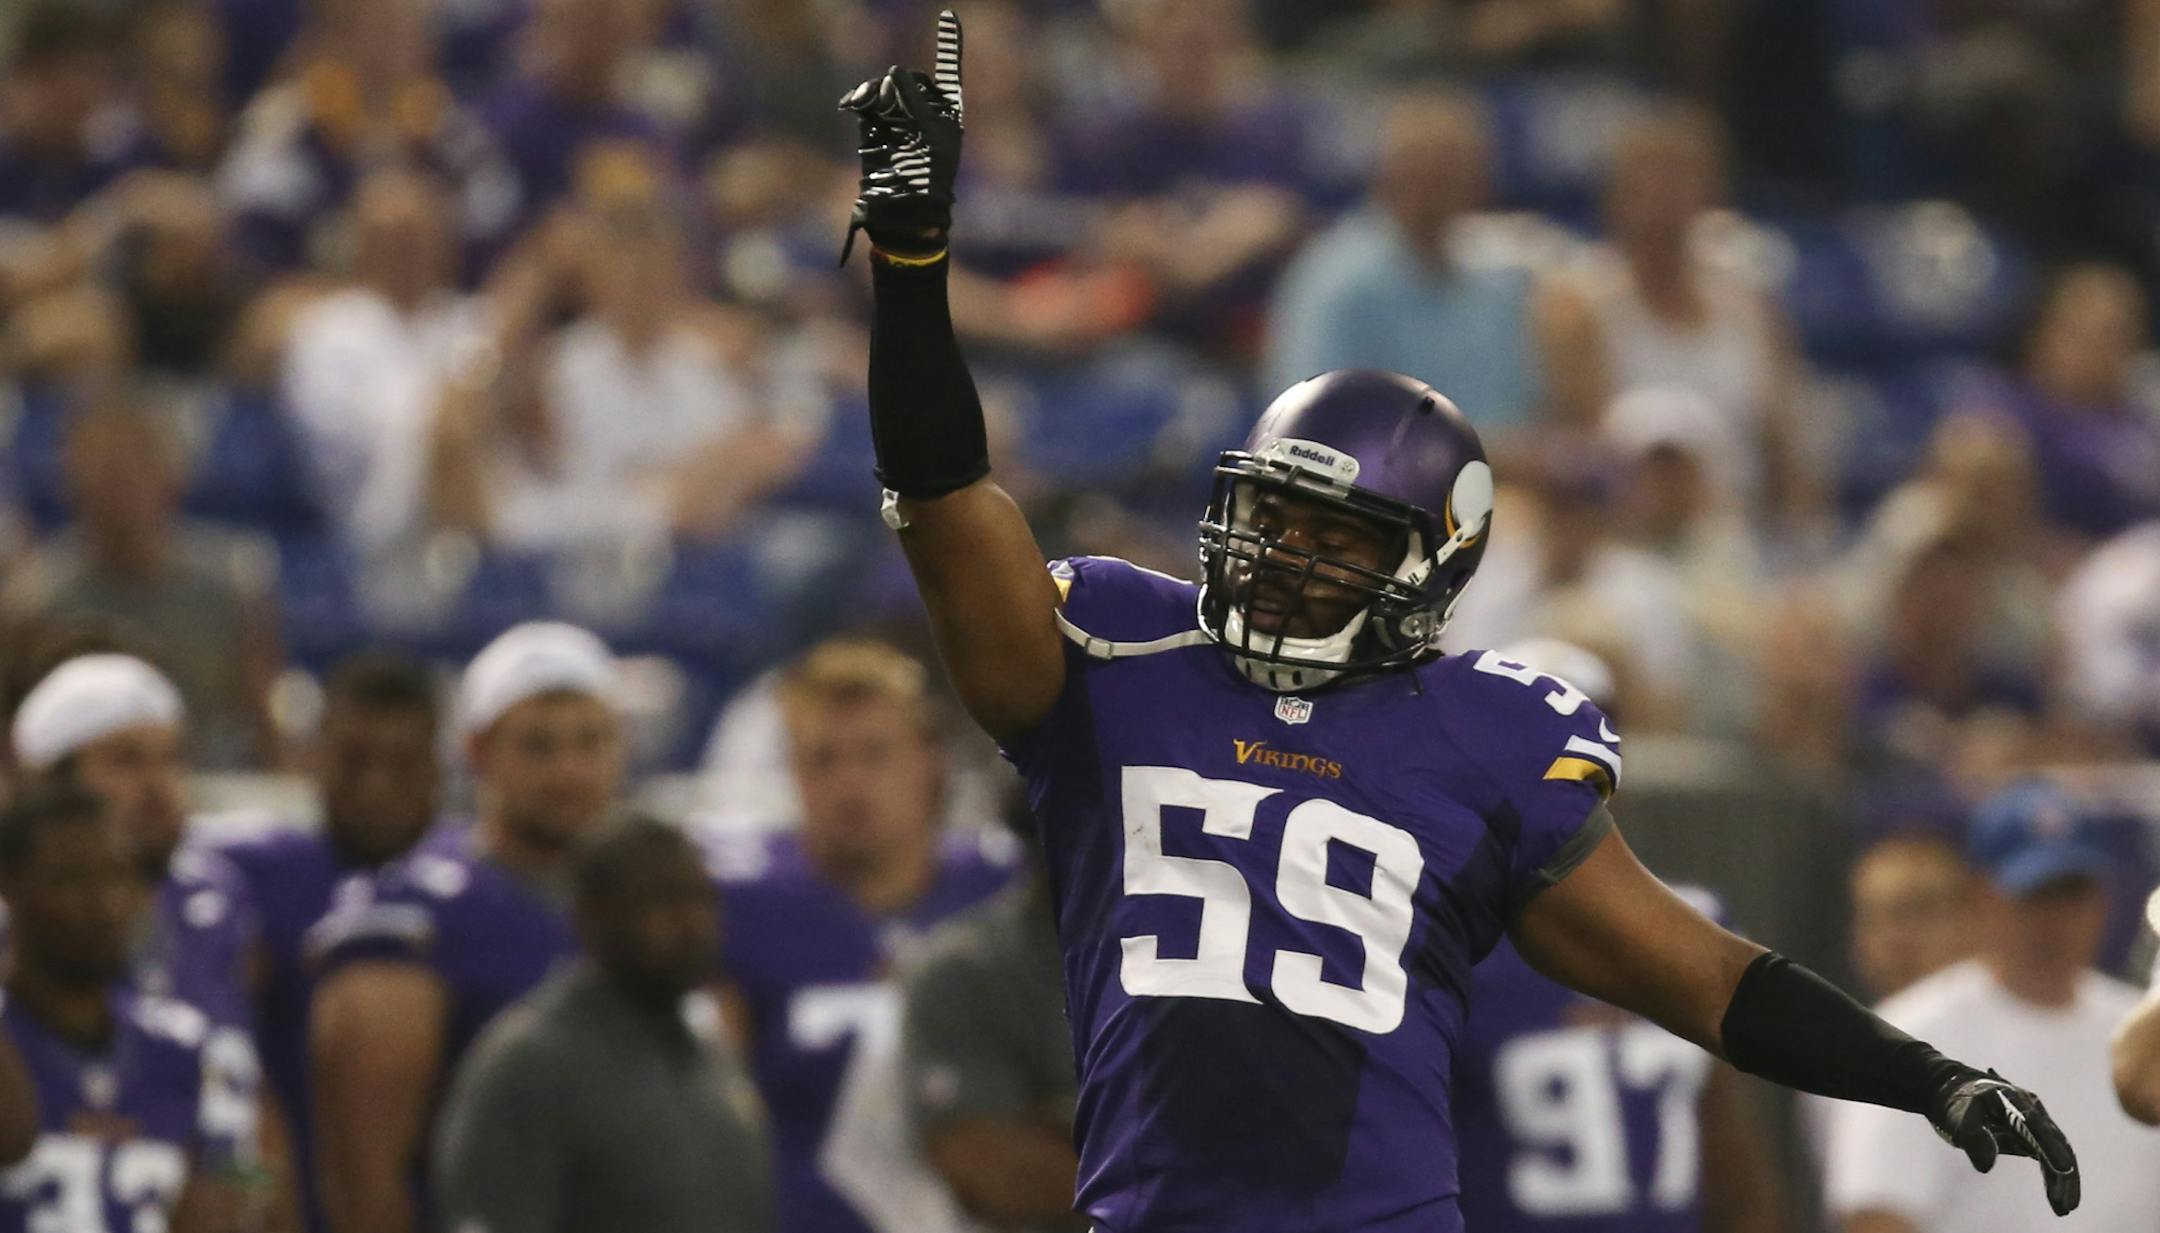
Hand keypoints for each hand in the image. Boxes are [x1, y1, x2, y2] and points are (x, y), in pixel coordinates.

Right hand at [837, 9, 963, 261]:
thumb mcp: (933, 140)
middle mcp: (922, 115)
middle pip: (910, 80)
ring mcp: (896, 122)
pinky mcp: (873, 130)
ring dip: (877, 92)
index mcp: (946, 116)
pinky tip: (851, 105)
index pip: (948, 74)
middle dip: (901, 85)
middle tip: (891, 104)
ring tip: (868, 105)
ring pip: (886, 89)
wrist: (905, 216)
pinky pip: (866, 103)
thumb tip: (892, 72)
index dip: (949, 44)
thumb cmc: (930, 183)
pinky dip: (859, 99)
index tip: (949, 15)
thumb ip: (916, 103)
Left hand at [1930, 1068, 2080, 1215]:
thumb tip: (1986, 1168)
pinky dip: (2054, 1179)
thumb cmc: (1956, 1105)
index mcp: (2014, 1099)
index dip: (2051, 1147)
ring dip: (2063, 1181)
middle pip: (2056, 1142)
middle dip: (2063, 1174)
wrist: (1952, 1093)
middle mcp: (2031, 1110)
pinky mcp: (2033, 1137)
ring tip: (2064, 1209)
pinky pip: (2049, 1159)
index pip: (2036, 1125)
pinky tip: (2057, 1200)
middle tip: (2065, 1205)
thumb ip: (1972, 1138)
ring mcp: (2035, 1123)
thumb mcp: (1958, 1118)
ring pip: (2058, 1153)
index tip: (2064, 1168)